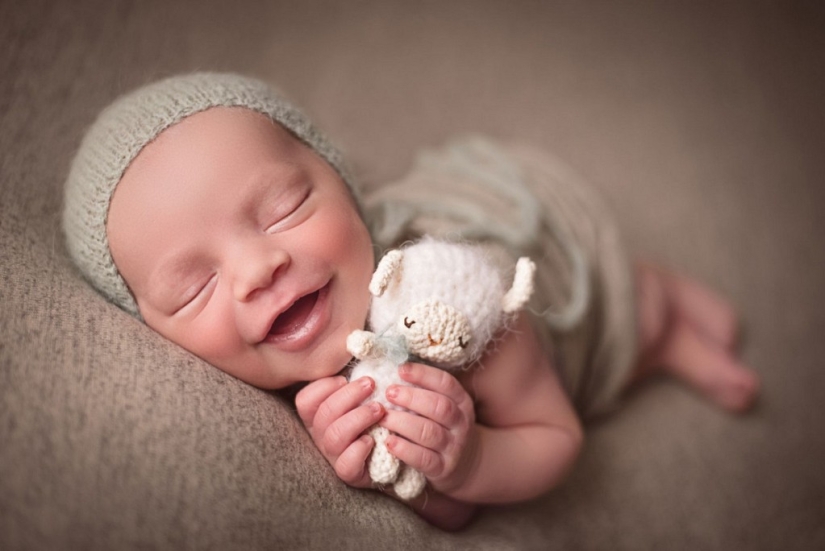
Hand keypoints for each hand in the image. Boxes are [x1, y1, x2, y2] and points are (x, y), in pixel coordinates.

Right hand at [295, 376, 385, 487]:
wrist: (394, 454)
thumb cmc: (376, 419)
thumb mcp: (363, 396)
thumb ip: (357, 380)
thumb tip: (362, 351)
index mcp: (318, 415)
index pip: (305, 400)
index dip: (323, 386)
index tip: (345, 378)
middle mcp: (321, 436)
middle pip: (323, 415)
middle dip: (349, 395)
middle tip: (371, 384)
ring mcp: (334, 456)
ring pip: (334, 436)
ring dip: (358, 418)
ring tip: (379, 409)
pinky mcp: (350, 474)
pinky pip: (346, 465)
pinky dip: (358, 449)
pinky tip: (372, 439)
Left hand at [379, 363, 477, 495]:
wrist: (464, 465)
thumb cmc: (443, 427)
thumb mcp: (443, 405)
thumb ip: (424, 390)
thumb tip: (392, 369)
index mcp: (461, 401)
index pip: (446, 383)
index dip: (423, 374)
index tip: (401, 369)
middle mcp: (461, 422)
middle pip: (439, 406)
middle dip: (412, 398)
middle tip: (388, 393)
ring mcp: (453, 447)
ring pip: (429, 432)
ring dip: (403, 422)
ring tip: (383, 416)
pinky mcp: (443, 468)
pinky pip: (424, 459)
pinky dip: (405, 450)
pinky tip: (389, 442)